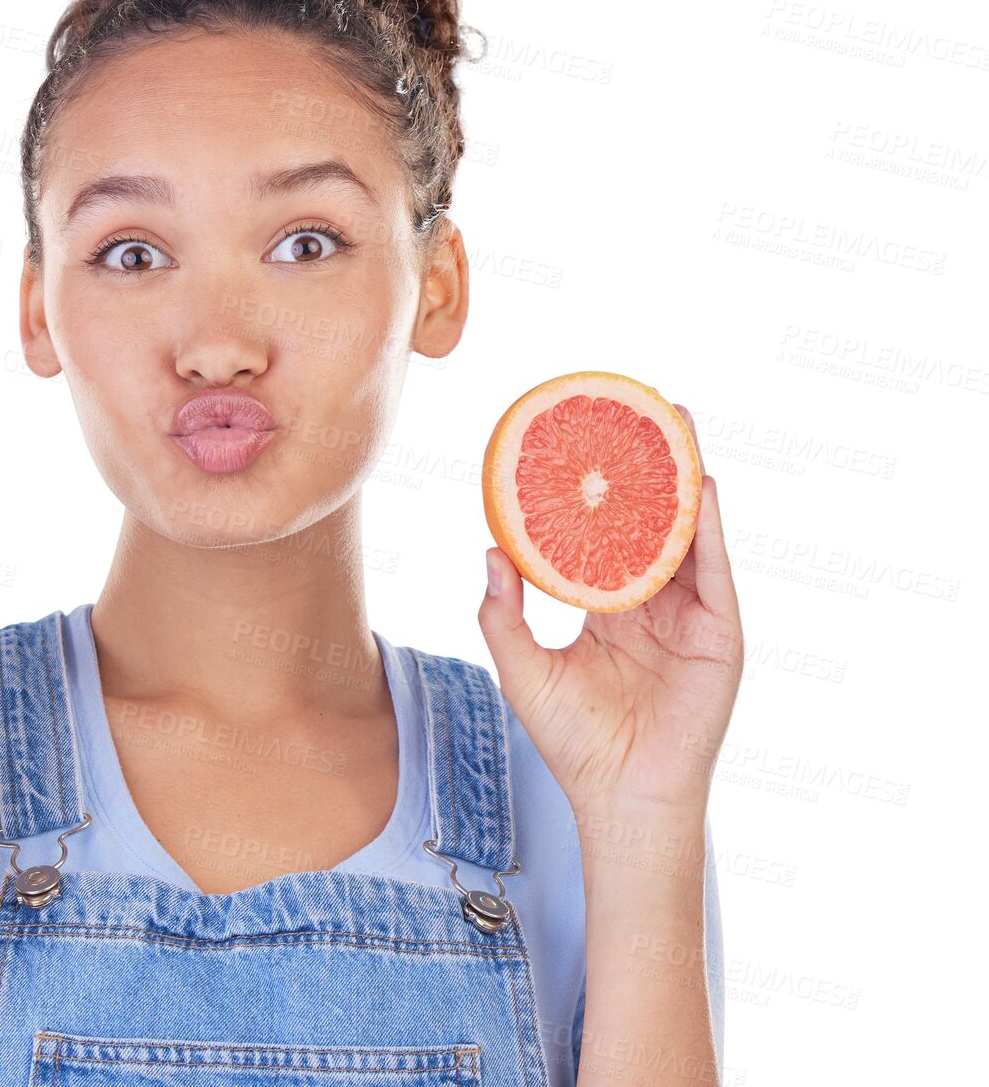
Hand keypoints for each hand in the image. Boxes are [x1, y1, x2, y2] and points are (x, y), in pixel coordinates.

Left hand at [477, 405, 740, 819]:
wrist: (619, 797)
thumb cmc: (572, 742)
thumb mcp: (522, 666)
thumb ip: (502, 611)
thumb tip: (490, 550)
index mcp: (610, 610)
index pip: (605, 537)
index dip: (598, 493)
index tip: (586, 445)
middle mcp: (653, 605)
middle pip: (652, 523)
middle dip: (649, 468)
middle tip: (641, 410)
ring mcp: (689, 617)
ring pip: (687, 534)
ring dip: (684, 479)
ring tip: (677, 424)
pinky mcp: (719, 634)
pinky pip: (713, 569)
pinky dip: (709, 526)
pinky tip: (700, 485)